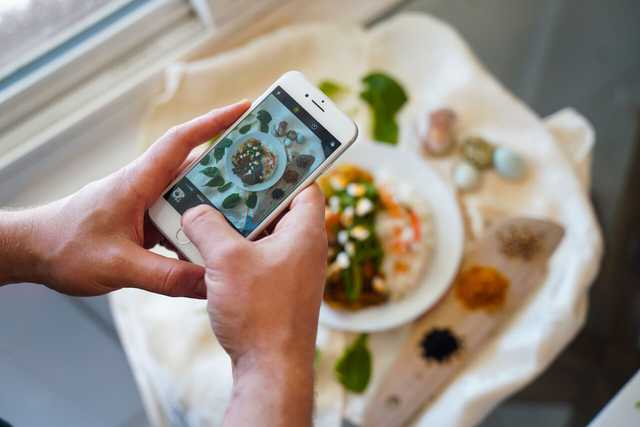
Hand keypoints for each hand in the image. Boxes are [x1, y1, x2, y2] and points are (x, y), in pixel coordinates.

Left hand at [0, 101, 249, 297]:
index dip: (214, 122)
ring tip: (252, 206)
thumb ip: (165, 277)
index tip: (244, 110)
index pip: (181, 141)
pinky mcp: (143, 221)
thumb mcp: (118, 267)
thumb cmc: (65, 247)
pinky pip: (179, 217)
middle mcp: (145, 186)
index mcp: (138, 182)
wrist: (34, 252)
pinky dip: (199, 224)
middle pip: (195, 166)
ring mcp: (145, 203)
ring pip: (190, 194)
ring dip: (217, 198)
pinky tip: (215, 241)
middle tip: (265, 165)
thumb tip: (209, 283)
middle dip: (230, 162)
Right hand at [181, 185, 326, 425]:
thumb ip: (206, 226)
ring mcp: (293, 269)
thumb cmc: (261, 313)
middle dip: (251, 195)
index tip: (260, 157)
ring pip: (267, 233)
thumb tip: (194, 210)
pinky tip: (213, 249)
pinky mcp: (280, 288)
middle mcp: (305, 248)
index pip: (305, 184)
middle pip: (281, 207)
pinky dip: (240, 249)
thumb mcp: (226, 261)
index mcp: (306, 232)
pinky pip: (261, 256)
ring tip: (212, 212)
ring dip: (240, 224)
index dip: (285, 168)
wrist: (271, 368)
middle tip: (224, 183)